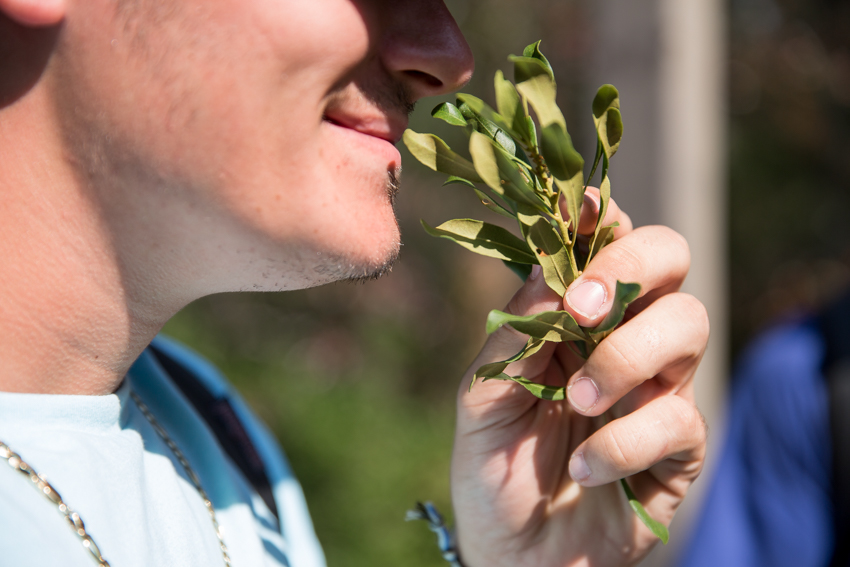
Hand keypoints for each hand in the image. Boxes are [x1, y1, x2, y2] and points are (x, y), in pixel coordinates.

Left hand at [451, 190, 708, 565]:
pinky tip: (586, 467)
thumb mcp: (482, 399)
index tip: (580, 210)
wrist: (514, 555)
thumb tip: (547, 267)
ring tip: (578, 399)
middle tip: (583, 308)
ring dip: (627, 357)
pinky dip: (627, 440)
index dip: (599, 217)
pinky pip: (679, 418)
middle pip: (668, 259)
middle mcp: (621, 339)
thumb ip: (514, 334)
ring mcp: (657, 388)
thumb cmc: (493, 471)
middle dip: (631, 268)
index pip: (603, 243)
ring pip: (688, 324)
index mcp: (570, 319)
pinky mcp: (679, 445)